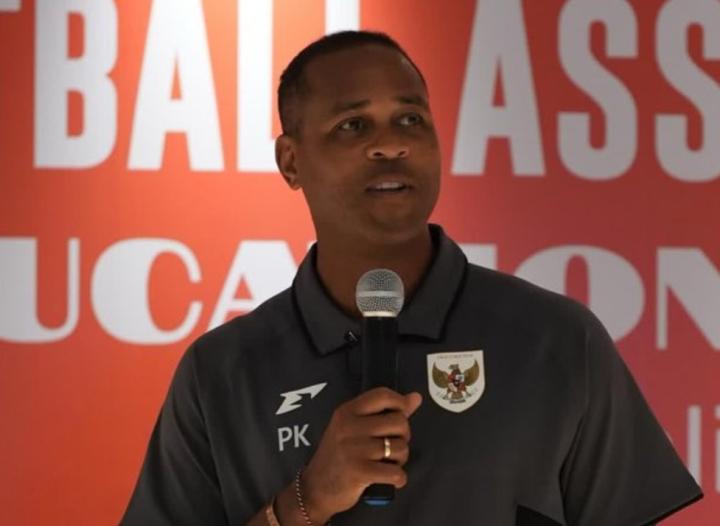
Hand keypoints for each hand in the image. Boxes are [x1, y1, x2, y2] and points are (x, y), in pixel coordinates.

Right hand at [300, 387, 422, 522]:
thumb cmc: (339, 455)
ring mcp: (354, 449)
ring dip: (400, 459)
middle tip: (392, 447)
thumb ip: (386, 412)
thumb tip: (416, 397)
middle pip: (398, 422)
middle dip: (403, 437)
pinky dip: (399, 478)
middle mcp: (349, 426)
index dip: (400, 403)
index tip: (400, 416)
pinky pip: (395, 472)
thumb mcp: (354, 428)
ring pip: (400, 448)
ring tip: (388, 463)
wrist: (315, 488)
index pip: (383, 395)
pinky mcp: (359, 472)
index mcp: (347, 411)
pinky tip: (392, 478)